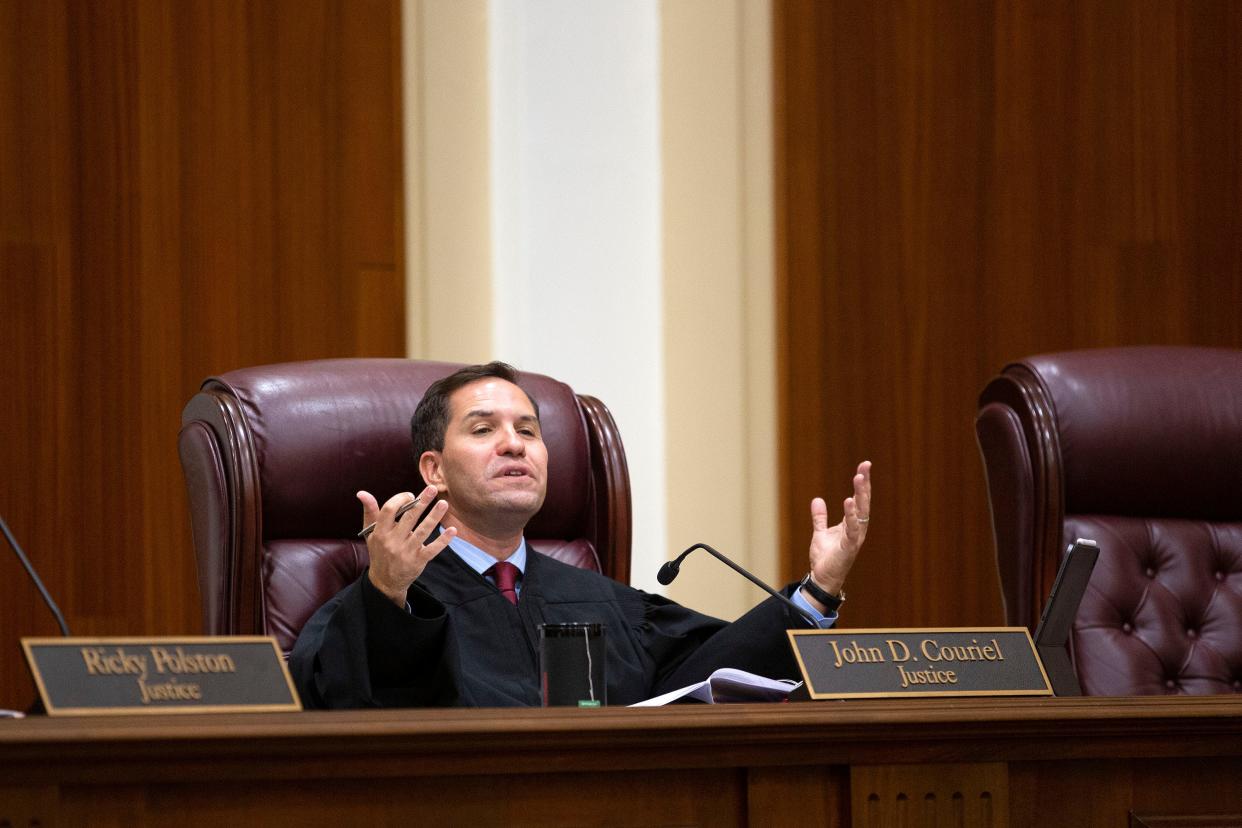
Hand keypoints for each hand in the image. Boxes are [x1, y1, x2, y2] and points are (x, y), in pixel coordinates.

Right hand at [360, 485, 456, 606]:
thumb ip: (369, 512)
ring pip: (423, 531)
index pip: (389, 510)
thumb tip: (362, 493)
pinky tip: (452, 530)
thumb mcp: (370, 533)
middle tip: (432, 488)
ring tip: (444, 503)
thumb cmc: (379, 551)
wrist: (385, 582)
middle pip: (409, 518)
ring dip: (434, 517)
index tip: (410, 495)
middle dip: (421, 502)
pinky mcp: (418, 561)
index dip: (400, 499)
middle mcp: (393, 542)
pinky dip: (443, 540)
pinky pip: (432, 549)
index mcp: (380, 532)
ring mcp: (406, 552)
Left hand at [805, 461, 871, 606]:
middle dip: (864, 484)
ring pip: (860, 512)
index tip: (864, 466)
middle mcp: (857, 529)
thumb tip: (817, 499)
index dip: (862, 484)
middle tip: (865, 466)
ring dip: (860, 494)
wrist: (822, 578)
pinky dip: (851, 515)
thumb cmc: (825, 558)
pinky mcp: (849, 546)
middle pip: (863, 502)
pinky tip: (849, 501)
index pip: (859, 500)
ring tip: (859, 477)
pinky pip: (852, 528)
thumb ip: (820, 517)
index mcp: (852, 524)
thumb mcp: (820, 533)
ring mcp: (855, 537)